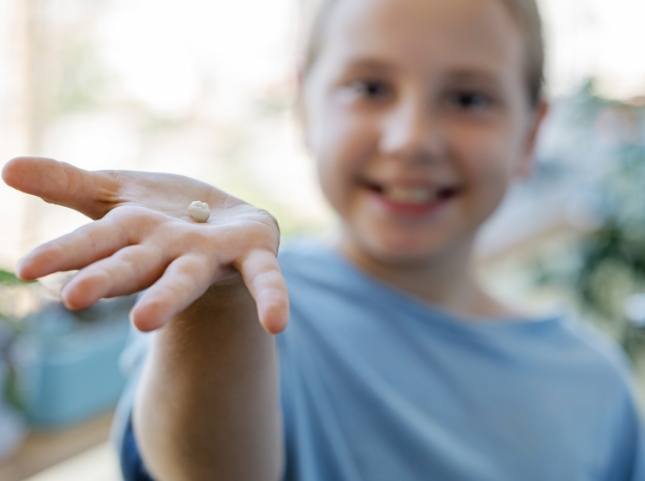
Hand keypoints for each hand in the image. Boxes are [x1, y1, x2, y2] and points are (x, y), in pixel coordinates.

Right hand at [2, 157, 287, 333]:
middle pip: (135, 266)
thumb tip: (7, 168)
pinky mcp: (255, 255)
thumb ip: (70, 185)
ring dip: (167, 297)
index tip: (29, 270)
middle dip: (106, 279)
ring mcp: (210, 258)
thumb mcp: (119, 193)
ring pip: (186, 277)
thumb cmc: (166, 217)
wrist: (226, 227)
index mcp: (135, 234)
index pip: (93, 244)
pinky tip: (276, 323)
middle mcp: (168, 252)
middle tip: (75, 298)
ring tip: (143, 321)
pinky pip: (265, 278)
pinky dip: (270, 298)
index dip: (64, 255)